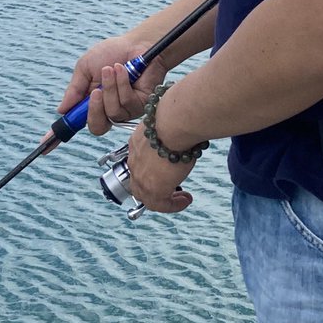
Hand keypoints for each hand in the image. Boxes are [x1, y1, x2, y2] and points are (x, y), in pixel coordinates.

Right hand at [57, 36, 168, 137]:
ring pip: (113, 113)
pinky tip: (125, 70)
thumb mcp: (86, 68)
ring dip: (110, 88)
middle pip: (97, 127)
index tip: (45, 147)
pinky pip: (127, 103)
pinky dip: (122, 84)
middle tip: (95, 91)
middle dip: (94, 109)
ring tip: (112, 68)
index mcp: (92, 102)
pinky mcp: (142, 106)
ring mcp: (126, 110)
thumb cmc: (112, 53)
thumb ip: (75, 90)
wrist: (136, 43)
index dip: (60, 137)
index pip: (76, 123)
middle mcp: (108, 109)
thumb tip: (61, 110)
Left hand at [123, 85, 196, 213]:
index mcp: (137, 142)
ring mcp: (141, 176)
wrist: (174, 123)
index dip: (149, 170)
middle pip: (137, 183)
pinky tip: (185, 200)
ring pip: (147, 197)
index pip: (138, 162)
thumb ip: (174, 127)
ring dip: (164, 199)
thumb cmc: (176, 116)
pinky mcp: (154, 189)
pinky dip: (173, 206)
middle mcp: (135, 160)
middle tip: (170, 190)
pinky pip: (160, 205)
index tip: (164, 172)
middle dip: (153, 189)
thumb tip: (187, 121)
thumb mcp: (170, 122)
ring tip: (180, 198)